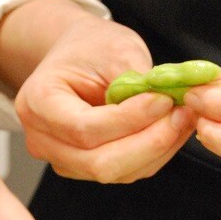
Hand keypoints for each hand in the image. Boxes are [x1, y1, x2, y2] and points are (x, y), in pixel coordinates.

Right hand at [12, 14, 194, 182]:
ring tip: (182, 119)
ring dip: (156, 150)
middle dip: (149, 142)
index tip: (164, 101)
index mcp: (38, 103)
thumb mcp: (114, 48)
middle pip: (99, 162)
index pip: (85, 128)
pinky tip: (170, 130)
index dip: (130, 120)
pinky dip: (152, 154)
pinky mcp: (84, 167)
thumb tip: (170, 105)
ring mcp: (61, 159)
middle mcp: (42, 139)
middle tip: (182, 115)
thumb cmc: (89, 47)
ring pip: (115, 172)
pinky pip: (123, 171)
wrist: (75, 56)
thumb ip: (136, 80)